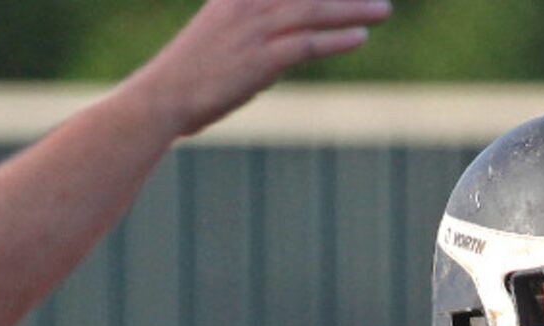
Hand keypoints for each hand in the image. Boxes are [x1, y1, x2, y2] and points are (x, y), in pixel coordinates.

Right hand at [136, 0, 391, 137]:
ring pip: (316, 9)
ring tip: (382, 9)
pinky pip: (309, 43)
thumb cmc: (185, 78)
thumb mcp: (214, 36)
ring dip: (353, 8)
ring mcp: (257, 28)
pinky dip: (336, 39)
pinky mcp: (262, 58)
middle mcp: (249, 3)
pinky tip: (360, 37)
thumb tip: (279, 49)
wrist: (161, 98)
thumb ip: (247, 31)